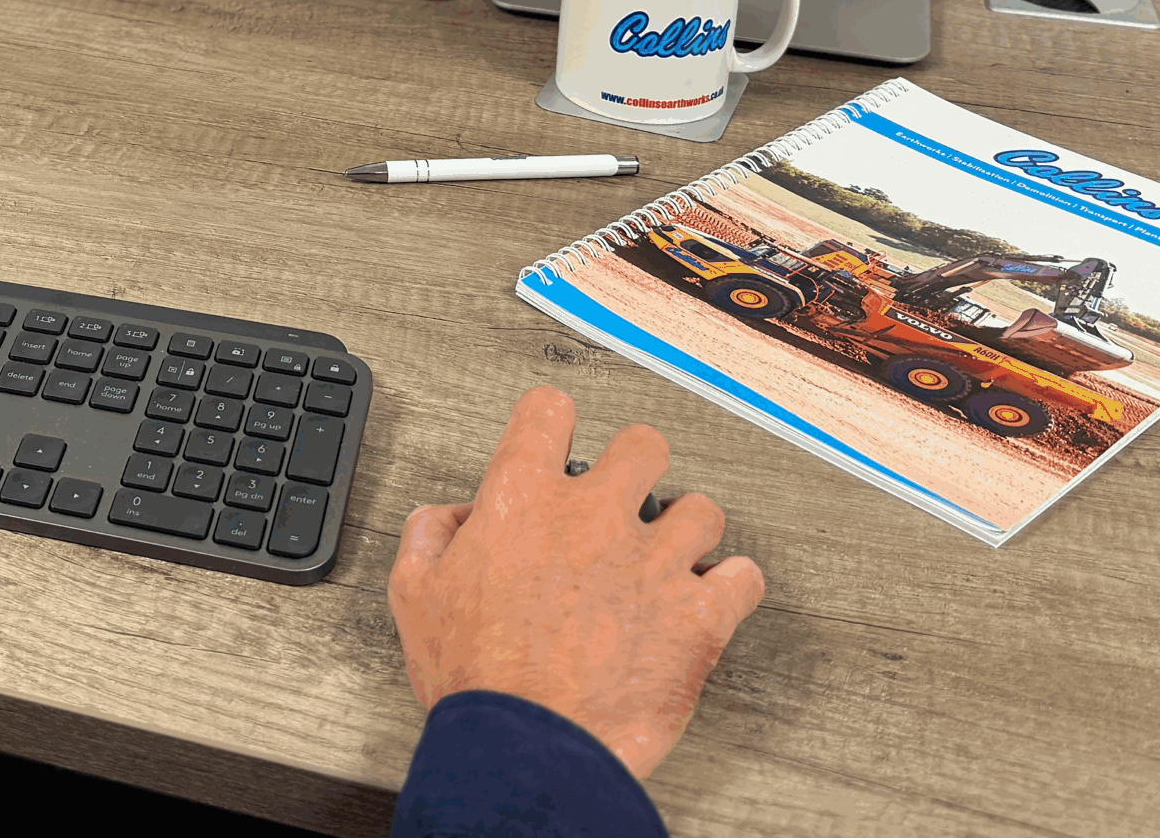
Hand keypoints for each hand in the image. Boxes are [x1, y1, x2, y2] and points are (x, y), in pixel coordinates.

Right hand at [386, 386, 764, 779]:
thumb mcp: (414, 593)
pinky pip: (745, 578)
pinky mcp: (699, 619)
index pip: (548, 412)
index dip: (553, 420)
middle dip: (636, 463)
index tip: (558, 437)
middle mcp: (595, 519)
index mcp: (524, 501)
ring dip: (689, 529)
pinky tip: (718, 592)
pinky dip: (735, 584)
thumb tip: (451, 517)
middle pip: (643, 444)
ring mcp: (654, 565)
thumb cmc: (476, 680)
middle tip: (627, 493)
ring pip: (703, 511)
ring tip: (673, 552)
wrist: (526, 748)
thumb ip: (429, 535)